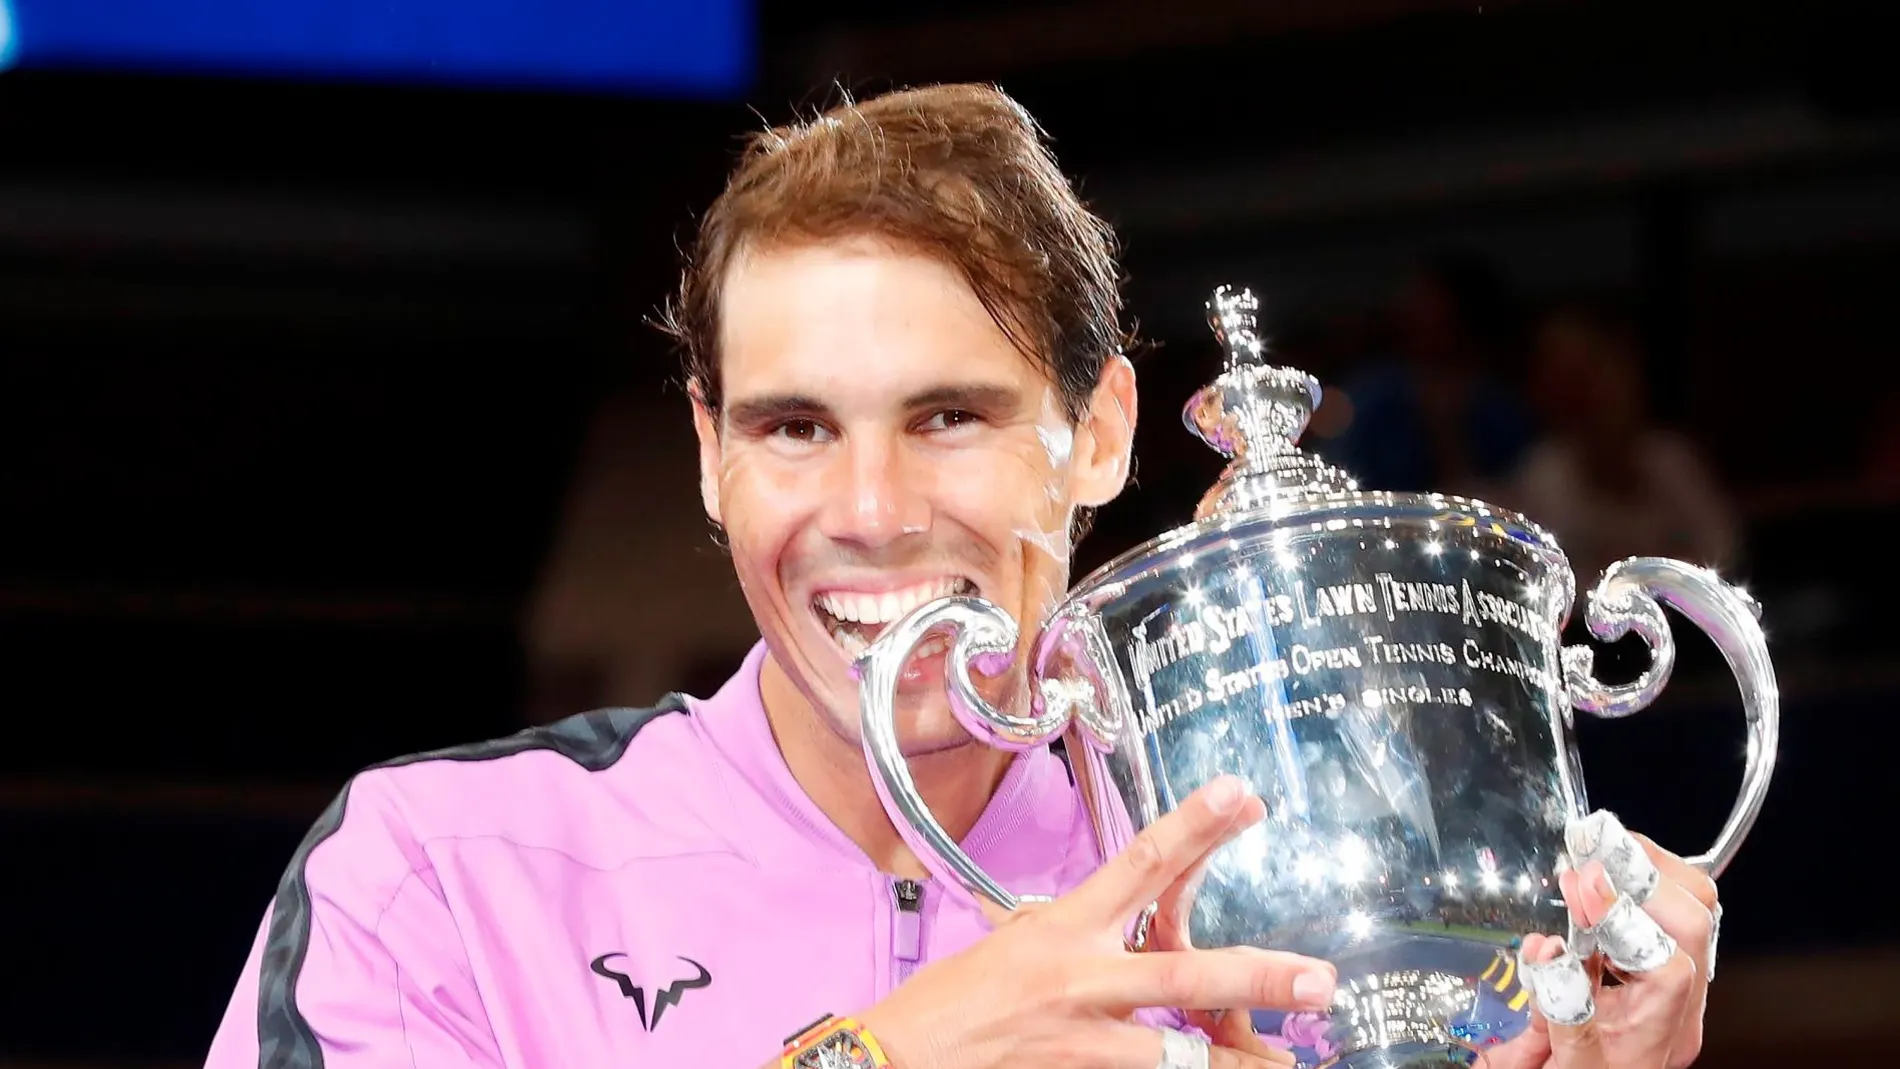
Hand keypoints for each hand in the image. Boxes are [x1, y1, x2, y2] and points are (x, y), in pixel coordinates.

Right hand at [859, 775, 1336, 1068]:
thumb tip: (1091, 914)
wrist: (901, 1056)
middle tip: (1319, 978)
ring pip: (1178, 1050)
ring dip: (1237, 1061)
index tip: (1243, 793)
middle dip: (1257, 975)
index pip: (1141, 861)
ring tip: (1288, 1067)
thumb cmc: (952, 998)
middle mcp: (1081, 977)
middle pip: (1183, 970)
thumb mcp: (1010, 943)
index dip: (1196, 825)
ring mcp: (1083, 1037)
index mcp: (1066, 926)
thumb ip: (1061, 929)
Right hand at [1484, 811, 1720, 1068]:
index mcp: (1660, 1033)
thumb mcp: (1565, 1061)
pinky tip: (1596, 881)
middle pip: (1695, 921)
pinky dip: (1636, 886)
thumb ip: (1558, 1008)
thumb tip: (1546, 948)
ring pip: (1692, 910)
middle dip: (1644, 874)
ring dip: (1646, 872)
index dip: (1624, 915)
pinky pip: (1668, 914)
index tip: (1580, 881)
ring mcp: (1675, 987)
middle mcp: (1679, 1007)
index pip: (1666, 962)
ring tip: (1594, 854)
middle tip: (1590, 847)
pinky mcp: (1658, 971)